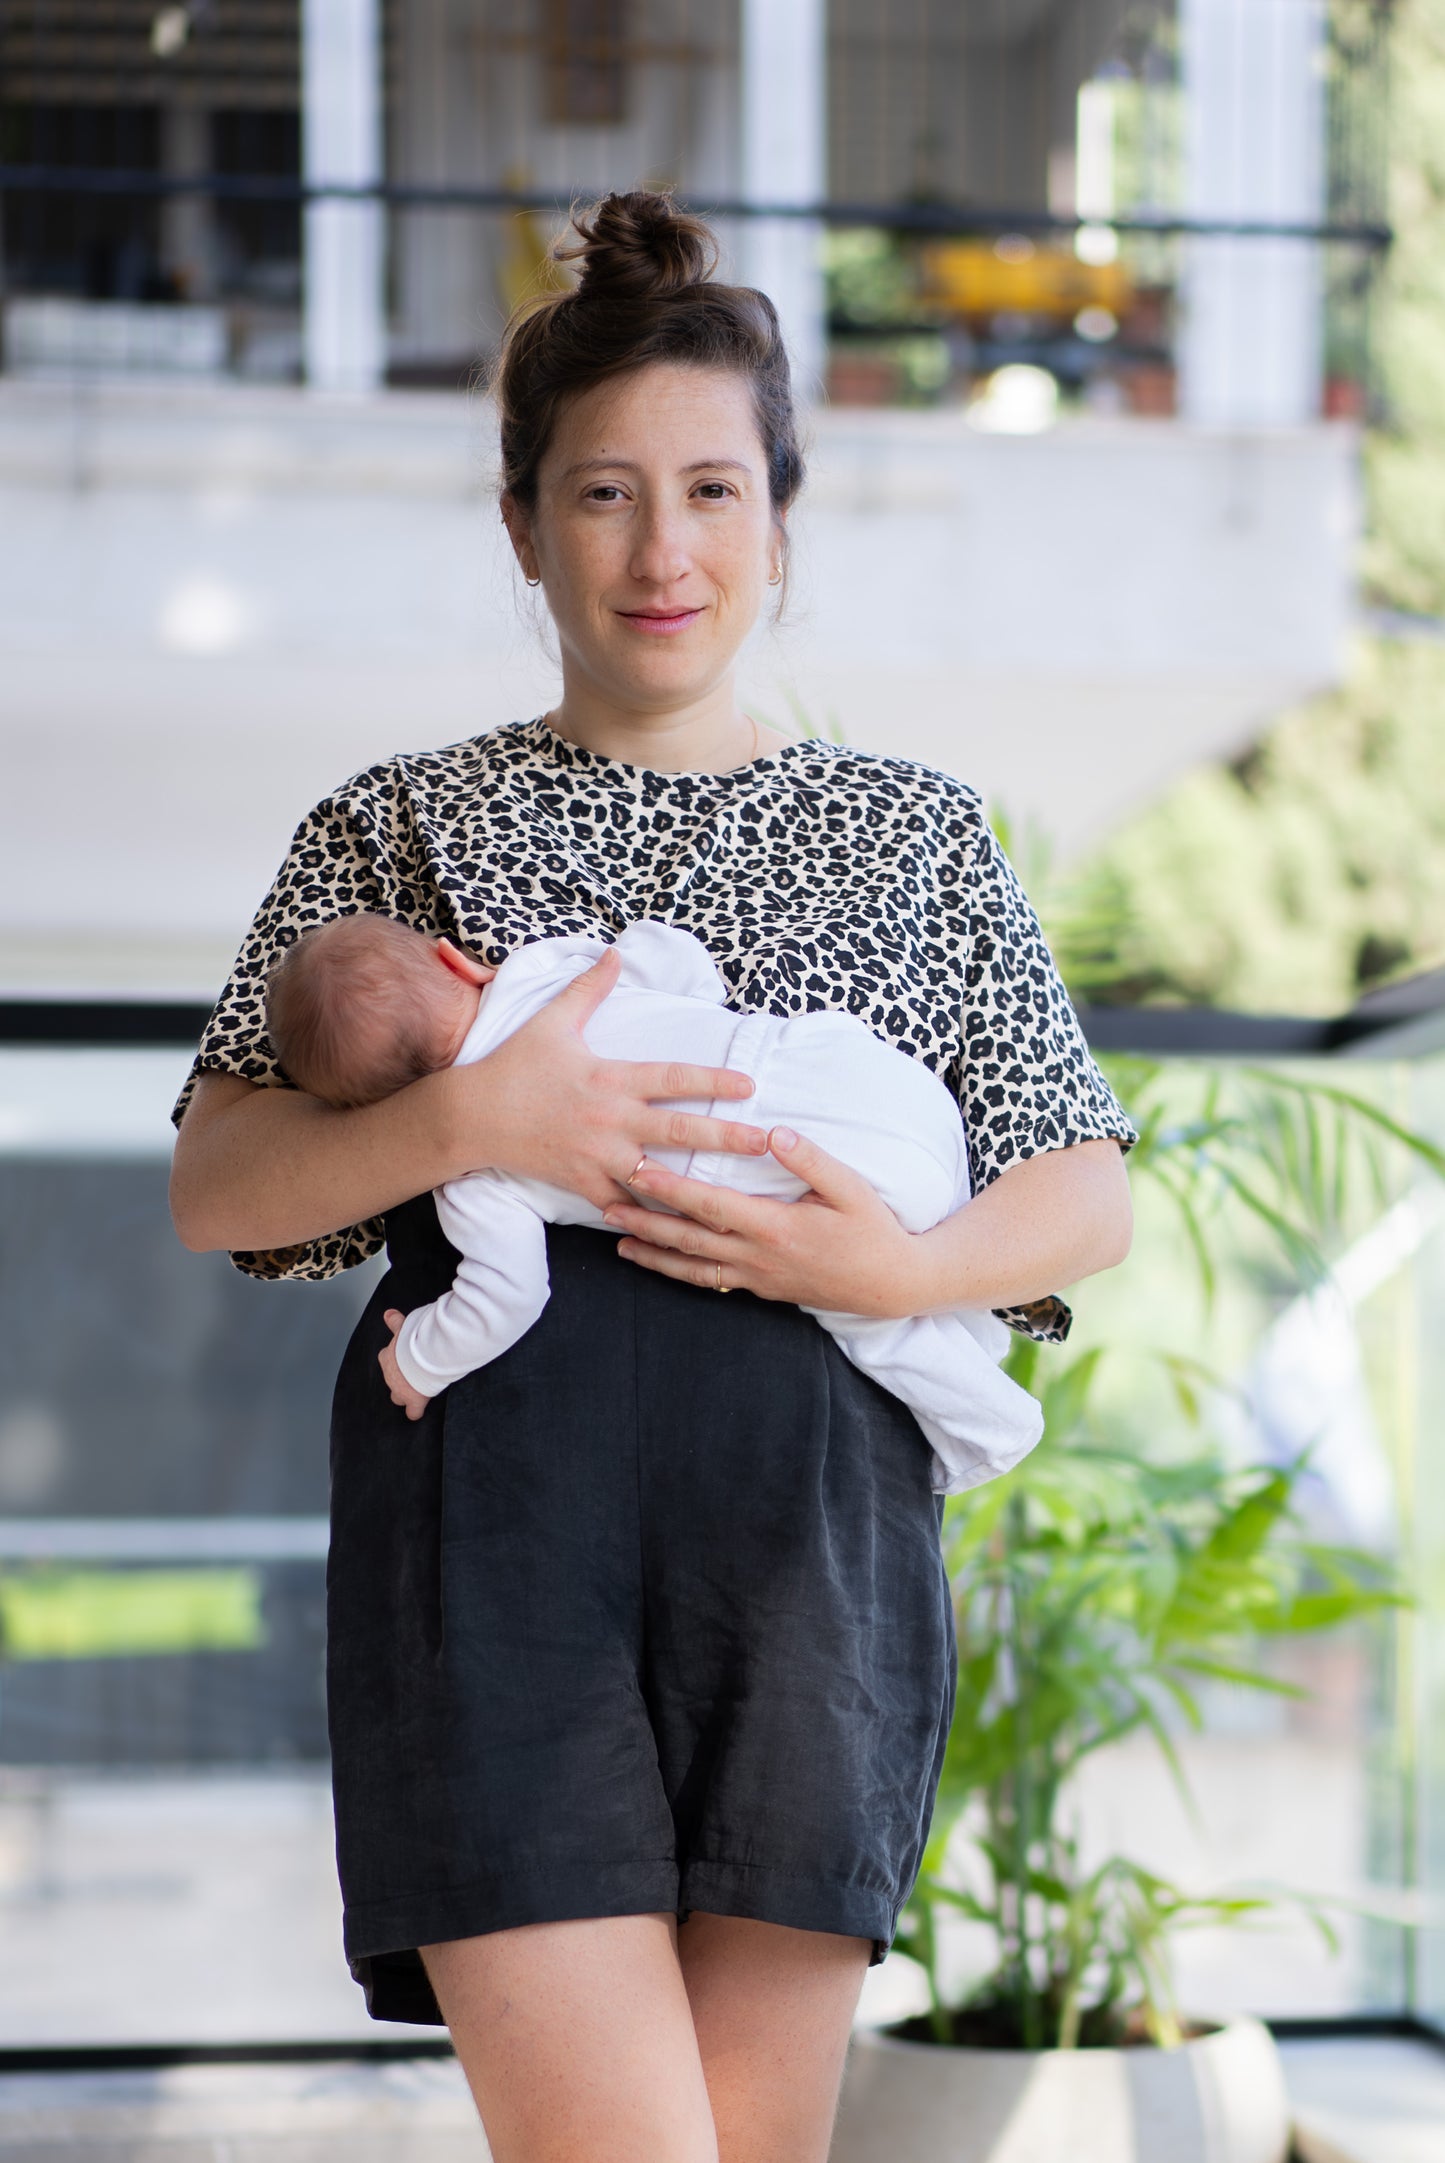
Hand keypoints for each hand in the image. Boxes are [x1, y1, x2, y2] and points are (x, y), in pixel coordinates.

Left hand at [379, 1308, 431, 1421]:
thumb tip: (388, 1313)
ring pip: (398, 1397)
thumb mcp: (403, 1326)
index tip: (404, 1361)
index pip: (387, 1360)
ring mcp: (401, 1391)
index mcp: (388, 1357)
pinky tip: (417, 1412)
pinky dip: (415, 1412)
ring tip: (415, 1392)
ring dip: (404, 1395)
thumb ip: (395, 1321)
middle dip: (399, 1380)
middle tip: (411, 1376)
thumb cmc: (415, 1339)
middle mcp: (390, 1376)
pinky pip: (412, 1412)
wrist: (424, 1354)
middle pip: (391, 1381)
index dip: (396, 1362)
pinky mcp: (413, 1401)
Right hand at [453, 945, 770, 1210]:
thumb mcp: (553, 1022)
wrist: (472, 1116)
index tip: (750, 1086)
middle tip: (765, 1143)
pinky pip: (622, 1205)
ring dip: (697, 1188)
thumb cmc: (515, 1065)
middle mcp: (610, 1120)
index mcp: (610, 1079)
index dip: (713, 1082)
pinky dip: (649, 1216)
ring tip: (735, 1198)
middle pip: (678, 1132)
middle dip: (725, 1137)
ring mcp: (597, 1156)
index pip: (673, 1079)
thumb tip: (615, 953)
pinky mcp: (581, 1183)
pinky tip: (681, 1229)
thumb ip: (589, 989)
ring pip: (657, 1177)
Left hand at [600, 1125, 930, 1318]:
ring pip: (692, 1268)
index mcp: (776, 1228)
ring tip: (618, 1241)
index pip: (710, 1205)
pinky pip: (710, 1283)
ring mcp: (757, 1279)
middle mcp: (758, 1257)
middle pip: (689, 1239)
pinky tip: (660, 1264)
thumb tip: (775, 1132)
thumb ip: (811, 1161)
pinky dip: (679, 1273)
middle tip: (605, 1208)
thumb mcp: (851, 1189)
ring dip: (653, 1253)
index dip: (671, 1189)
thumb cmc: (874, 1231)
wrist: (892, 1285)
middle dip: (645, 1222)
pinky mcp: (761, 1290)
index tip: (637, 1171)